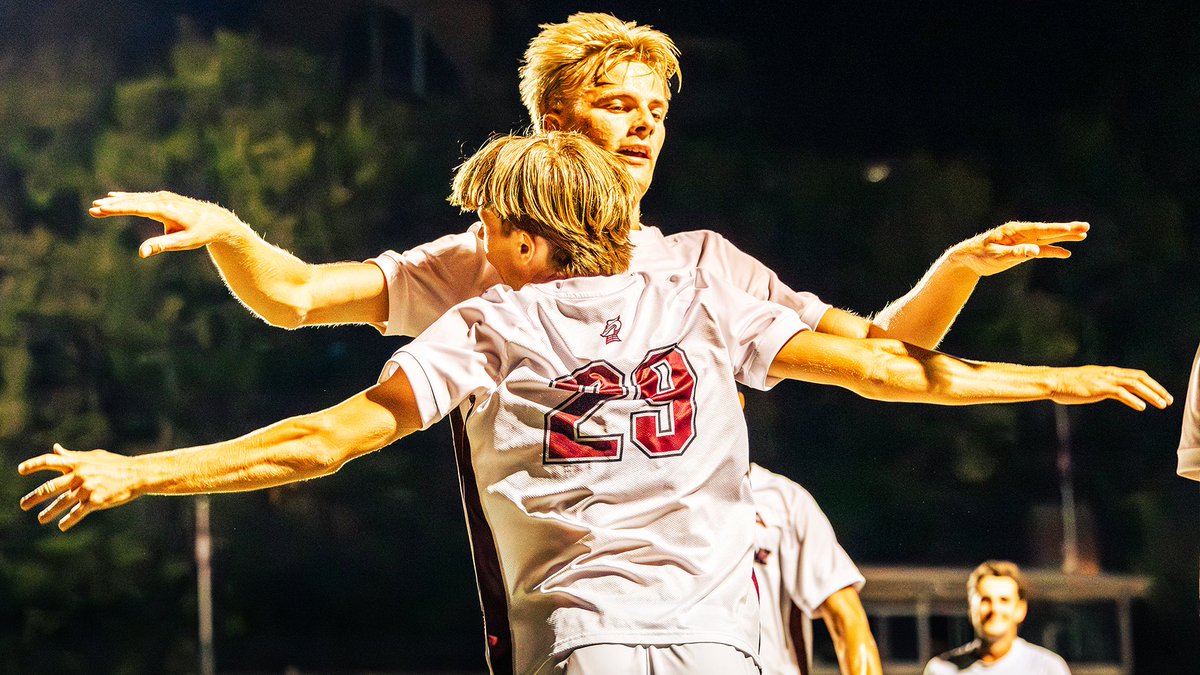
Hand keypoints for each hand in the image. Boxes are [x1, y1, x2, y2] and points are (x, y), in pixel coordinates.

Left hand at [18, 444, 142, 530]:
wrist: (137, 474)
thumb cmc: (115, 464)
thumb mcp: (93, 456)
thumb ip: (72, 456)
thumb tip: (55, 449)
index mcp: (77, 462)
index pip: (49, 461)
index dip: (33, 465)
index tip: (20, 470)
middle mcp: (79, 475)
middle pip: (50, 487)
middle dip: (34, 497)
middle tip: (23, 505)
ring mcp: (87, 489)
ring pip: (62, 503)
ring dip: (49, 512)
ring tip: (40, 519)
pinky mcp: (96, 501)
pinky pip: (77, 513)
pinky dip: (68, 521)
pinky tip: (62, 526)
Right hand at [90, 191, 243, 257]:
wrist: (215, 220)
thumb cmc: (200, 233)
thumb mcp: (184, 242)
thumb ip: (162, 246)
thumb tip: (142, 253)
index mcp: (167, 210)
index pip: (138, 207)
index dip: (119, 208)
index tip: (102, 208)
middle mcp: (163, 199)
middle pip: (133, 201)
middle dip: (112, 205)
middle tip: (92, 209)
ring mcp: (163, 197)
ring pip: (135, 199)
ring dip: (116, 202)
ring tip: (96, 205)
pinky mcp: (163, 198)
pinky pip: (141, 198)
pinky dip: (126, 199)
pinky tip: (113, 197)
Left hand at [947, 221, 1088, 276]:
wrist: (967, 258)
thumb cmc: (979, 256)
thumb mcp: (995, 256)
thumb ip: (1014, 253)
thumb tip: (1034, 251)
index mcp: (1014, 231)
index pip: (1039, 230)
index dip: (1056, 229)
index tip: (1071, 228)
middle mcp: (1021, 233)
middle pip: (1047, 231)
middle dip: (1066, 229)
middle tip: (1086, 227)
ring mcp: (1022, 241)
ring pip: (1047, 238)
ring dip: (1063, 237)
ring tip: (1082, 235)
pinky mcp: (1022, 250)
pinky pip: (1041, 249)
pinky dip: (1053, 250)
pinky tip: (1066, 253)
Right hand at [1050, 366, 1171, 410]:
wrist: (1052, 381)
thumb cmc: (1066, 384)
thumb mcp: (1087, 383)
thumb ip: (1099, 385)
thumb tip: (1102, 390)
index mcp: (1108, 372)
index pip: (1135, 375)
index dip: (1151, 384)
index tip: (1161, 394)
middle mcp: (1109, 373)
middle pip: (1140, 377)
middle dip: (1157, 388)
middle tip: (1169, 400)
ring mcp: (1105, 380)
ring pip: (1135, 385)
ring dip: (1151, 394)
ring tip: (1162, 404)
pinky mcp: (1099, 388)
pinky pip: (1121, 393)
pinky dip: (1134, 400)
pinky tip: (1142, 407)